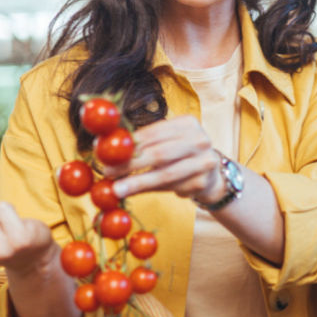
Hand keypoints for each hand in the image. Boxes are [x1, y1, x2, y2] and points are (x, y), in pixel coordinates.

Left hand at [102, 115, 223, 203]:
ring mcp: (205, 162)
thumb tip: (105, 148)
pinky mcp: (202, 182)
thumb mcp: (166, 142)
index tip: (107, 154)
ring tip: (117, 189)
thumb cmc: (180, 155)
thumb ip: (143, 144)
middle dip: (130, 164)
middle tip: (108, 173)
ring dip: (138, 182)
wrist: (211, 175)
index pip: (154, 132)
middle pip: (159, 153)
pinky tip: (138, 192)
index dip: (129, 143)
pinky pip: (172, 188)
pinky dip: (152, 191)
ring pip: (165, 174)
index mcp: (188, 123)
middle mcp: (200, 140)